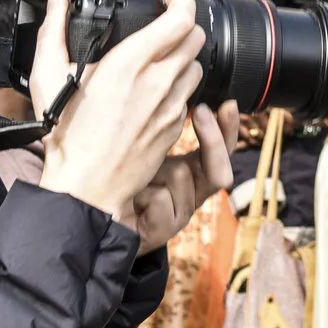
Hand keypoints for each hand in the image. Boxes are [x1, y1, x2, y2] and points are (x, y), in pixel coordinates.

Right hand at [37, 0, 212, 217]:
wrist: (86, 185)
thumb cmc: (67, 134)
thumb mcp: (48, 75)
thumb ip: (53, 30)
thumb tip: (58, 1)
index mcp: (131, 62)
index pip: (182, 18)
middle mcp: (159, 81)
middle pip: (197, 38)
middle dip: (184, 25)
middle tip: (164, 25)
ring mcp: (171, 106)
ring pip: (197, 67)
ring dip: (183, 57)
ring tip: (160, 59)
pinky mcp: (175, 128)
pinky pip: (188, 97)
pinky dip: (177, 87)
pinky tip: (155, 91)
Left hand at [128, 103, 239, 254]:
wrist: (100, 219)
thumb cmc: (123, 180)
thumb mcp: (147, 150)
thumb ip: (164, 130)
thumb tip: (175, 96)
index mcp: (193, 173)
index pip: (221, 150)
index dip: (228, 129)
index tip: (228, 104)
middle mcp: (193, 194)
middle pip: (218, 169)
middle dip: (213, 139)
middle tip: (201, 111)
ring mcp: (180, 214)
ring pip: (181, 176)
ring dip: (154, 169)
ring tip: (133, 175)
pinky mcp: (164, 231)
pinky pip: (161, 200)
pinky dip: (143, 193)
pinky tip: (129, 197)